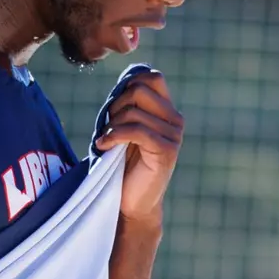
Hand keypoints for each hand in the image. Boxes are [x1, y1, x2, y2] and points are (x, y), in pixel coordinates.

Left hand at [93, 68, 183, 222]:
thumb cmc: (122, 164)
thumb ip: (127, 105)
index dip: (127, 84)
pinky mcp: (166, 151)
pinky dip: (113, 137)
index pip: (152, 77)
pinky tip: (104, 147)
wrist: (131, 201)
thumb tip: (127, 77)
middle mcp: (175, 119)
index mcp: (166, 110)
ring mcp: (173, 135)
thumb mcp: (123, 128)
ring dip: (111, 125)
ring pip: (134, 112)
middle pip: (139, 89)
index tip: (113, 107)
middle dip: (115, 105)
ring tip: (105, 141)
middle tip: (107, 127)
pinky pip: (136, 131)